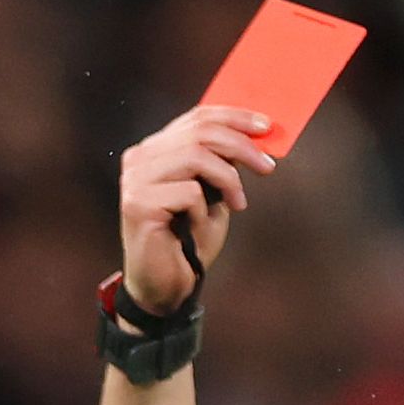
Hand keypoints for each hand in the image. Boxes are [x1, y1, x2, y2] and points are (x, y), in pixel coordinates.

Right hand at [117, 106, 278, 315]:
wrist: (164, 287)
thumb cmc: (188, 240)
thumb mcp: (212, 192)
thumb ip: (222, 162)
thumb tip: (255, 135)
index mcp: (155, 150)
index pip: (196, 118)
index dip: (235, 117)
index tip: (266, 127)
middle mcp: (139, 159)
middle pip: (199, 133)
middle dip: (241, 146)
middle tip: (267, 167)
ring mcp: (135, 181)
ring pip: (196, 157)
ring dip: (228, 180)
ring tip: (237, 203)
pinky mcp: (138, 204)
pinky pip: (189, 192)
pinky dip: (203, 211)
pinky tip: (197, 227)